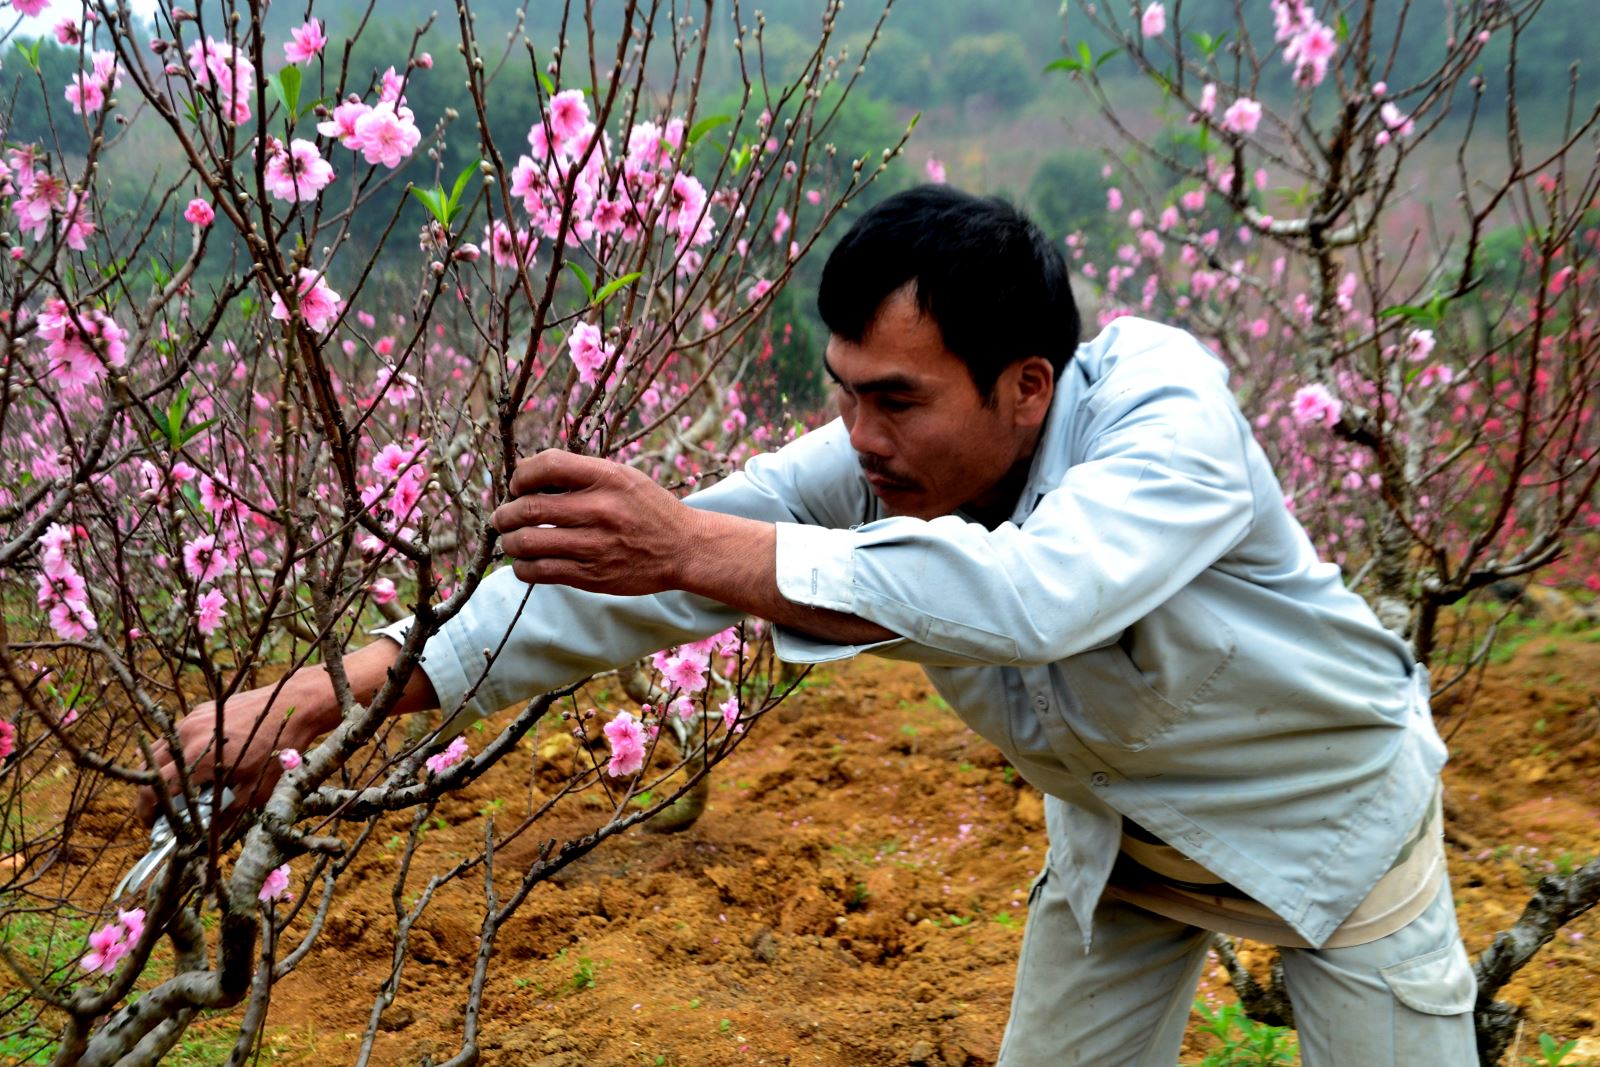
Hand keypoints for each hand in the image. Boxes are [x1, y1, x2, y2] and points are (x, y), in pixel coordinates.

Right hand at [136, 683, 313, 826]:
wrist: (291, 705)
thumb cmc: (277, 750)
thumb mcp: (255, 791)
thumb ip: (227, 815)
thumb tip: (209, 836)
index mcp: (199, 760)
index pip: (154, 789)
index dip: (147, 811)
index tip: (153, 824)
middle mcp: (188, 737)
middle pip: (149, 770)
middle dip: (150, 793)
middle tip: (164, 809)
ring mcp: (191, 720)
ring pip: (158, 750)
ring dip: (160, 771)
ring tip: (177, 786)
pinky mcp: (199, 711)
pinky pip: (175, 735)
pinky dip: (174, 752)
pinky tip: (193, 763)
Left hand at [492, 450, 697, 595]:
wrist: (684, 549)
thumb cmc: (648, 509)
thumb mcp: (622, 476)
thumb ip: (580, 473)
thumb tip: (525, 475)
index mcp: (607, 477)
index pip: (546, 465)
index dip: (521, 475)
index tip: (519, 486)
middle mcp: (600, 510)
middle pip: (529, 508)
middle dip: (505, 513)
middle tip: (503, 517)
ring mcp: (595, 545)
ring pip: (527, 543)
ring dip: (509, 541)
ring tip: (512, 539)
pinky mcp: (591, 576)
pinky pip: (540, 572)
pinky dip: (522, 567)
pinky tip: (527, 562)